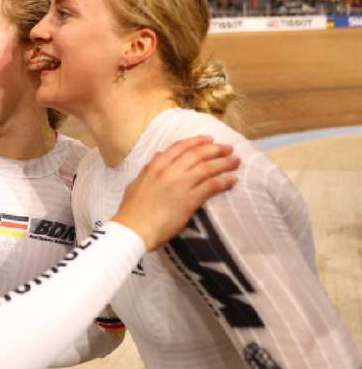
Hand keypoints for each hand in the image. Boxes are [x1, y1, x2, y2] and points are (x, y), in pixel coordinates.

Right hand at [112, 136, 238, 250]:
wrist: (133, 229)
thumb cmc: (132, 211)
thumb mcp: (136, 184)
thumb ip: (149, 169)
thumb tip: (159, 155)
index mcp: (155, 166)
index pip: (179, 147)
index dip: (196, 141)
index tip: (209, 139)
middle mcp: (169, 171)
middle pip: (197, 154)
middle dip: (215, 149)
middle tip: (228, 148)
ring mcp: (180, 185)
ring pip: (207, 168)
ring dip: (223, 163)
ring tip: (235, 161)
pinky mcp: (189, 200)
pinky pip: (211, 186)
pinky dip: (223, 181)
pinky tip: (232, 179)